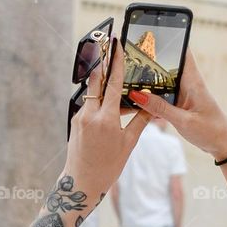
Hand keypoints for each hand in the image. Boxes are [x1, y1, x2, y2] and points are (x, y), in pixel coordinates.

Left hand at [65, 38, 147, 206]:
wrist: (81, 183)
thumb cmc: (108, 167)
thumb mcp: (128, 144)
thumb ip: (140, 122)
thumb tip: (151, 106)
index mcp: (106, 120)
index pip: (113, 83)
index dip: (116, 62)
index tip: (117, 44)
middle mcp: (89, 114)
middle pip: (97, 80)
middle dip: (103, 62)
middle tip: (107, 45)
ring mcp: (80, 117)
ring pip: (93, 92)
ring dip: (104, 84)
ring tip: (115, 79)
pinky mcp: (75, 121)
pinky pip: (89, 104)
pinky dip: (99, 100)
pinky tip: (109, 104)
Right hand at [128, 50, 226, 160]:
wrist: (222, 145)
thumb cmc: (211, 131)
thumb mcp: (183, 121)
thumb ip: (160, 108)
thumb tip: (138, 95)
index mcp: (193, 81)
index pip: (182, 51)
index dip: (169, 39)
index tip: (150, 31)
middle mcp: (187, 83)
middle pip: (166, 64)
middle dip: (149, 61)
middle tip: (128, 59)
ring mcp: (182, 92)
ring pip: (161, 81)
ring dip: (148, 82)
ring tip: (128, 81)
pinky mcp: (179, 103)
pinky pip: (161, 96)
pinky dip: (151, 98)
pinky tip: (137, 102)